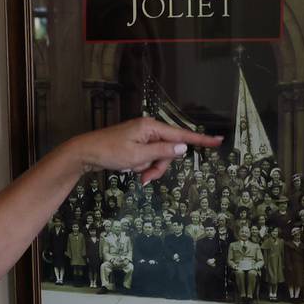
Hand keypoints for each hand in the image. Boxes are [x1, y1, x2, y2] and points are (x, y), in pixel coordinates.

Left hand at [70, 118, 222, 184]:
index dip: (200, 139)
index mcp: (151, 127)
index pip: (181, 134)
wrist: (85, 153)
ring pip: (158, 158)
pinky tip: (128, 168)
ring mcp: (142, 138)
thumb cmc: (109, 152)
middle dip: (159, 166)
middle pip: (169, 151)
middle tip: (145, 176)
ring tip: (133, 172)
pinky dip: (141, 167)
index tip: (218, 140)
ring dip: (149, 169)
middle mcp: (149, 129)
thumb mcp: (138, 155)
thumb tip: (183, 147)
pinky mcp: (136, 146)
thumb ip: (163, 152)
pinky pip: (147, 159)